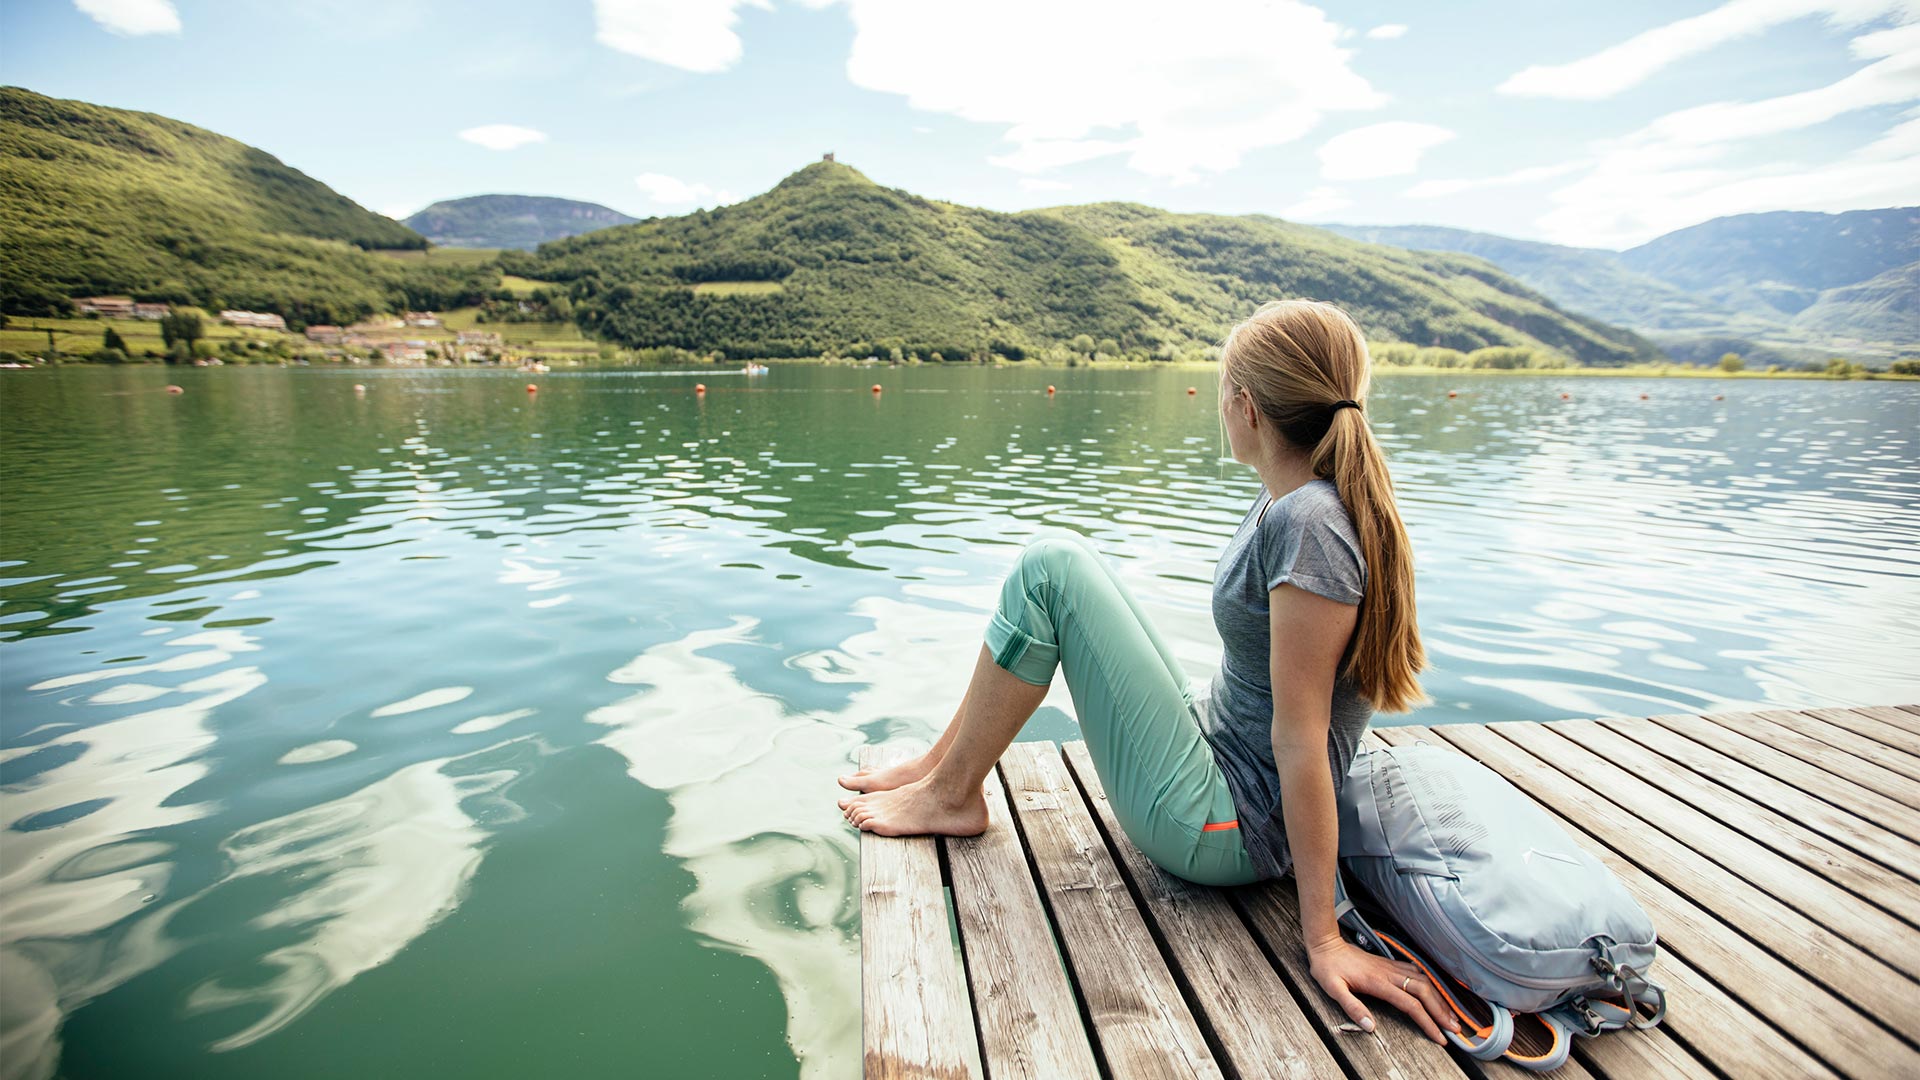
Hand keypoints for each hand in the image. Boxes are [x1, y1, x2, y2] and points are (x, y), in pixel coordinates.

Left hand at [1306, 937, 1462, 1045]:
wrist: (1325, 944)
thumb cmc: (1327, 968)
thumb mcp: (1333, 989)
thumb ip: (1352, 1007)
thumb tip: (1370, 1027)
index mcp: (1378, 983)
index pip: (1410, 1005)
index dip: (1427, 1022)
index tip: (1440, 1036)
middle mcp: (1389, 974)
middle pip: (1424, 992)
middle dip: (1442, 1011)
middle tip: (1454, 1028)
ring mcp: (1391, 967)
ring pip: (1424, 981)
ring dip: (1439, 998)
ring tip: (1450, 1014)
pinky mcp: (1390, 963)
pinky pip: (1416, 972)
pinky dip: (1430, 983)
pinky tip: (1435, 991)